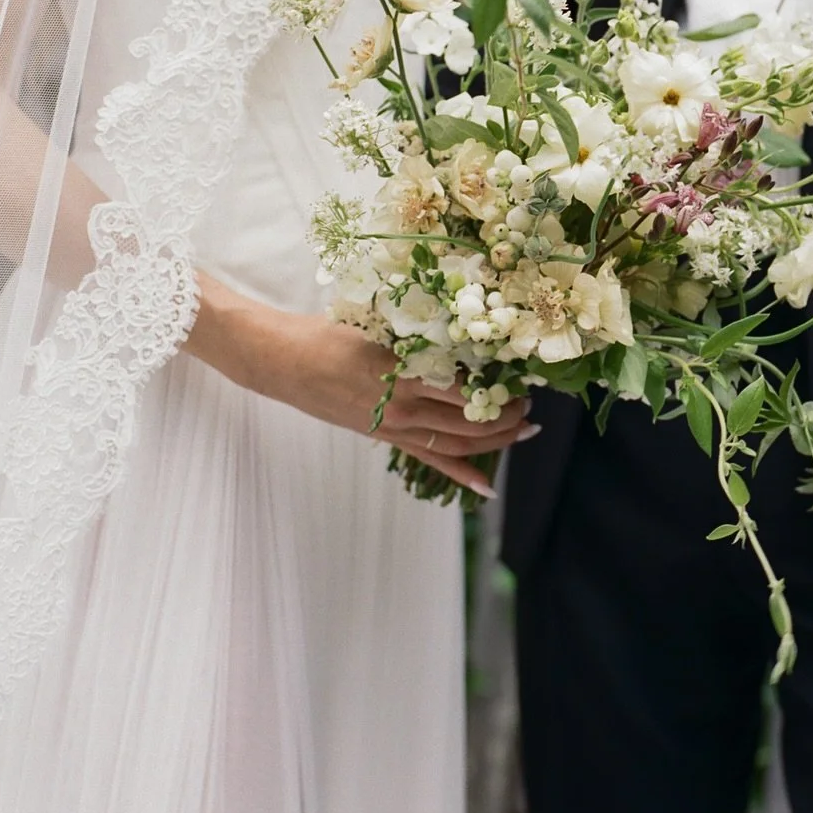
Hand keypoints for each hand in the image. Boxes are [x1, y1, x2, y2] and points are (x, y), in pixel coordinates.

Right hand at [184, 275, 533, 497]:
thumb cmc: (326, 335)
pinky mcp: (385, 437)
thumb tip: (465, 341)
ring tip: (524, 432)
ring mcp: (393, 427)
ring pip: (456, 443)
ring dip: (495, 441)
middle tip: (530, 404)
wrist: (281, 362)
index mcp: (401, 374)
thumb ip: (419, 339)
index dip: (499, 389)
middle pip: (468, 422)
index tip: (524, 376)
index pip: (465, 390)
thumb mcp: (376, 327)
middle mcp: (402, 407)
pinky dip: (461, 472)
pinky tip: (487, 484)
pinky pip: (430, 459)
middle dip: (507, 416)